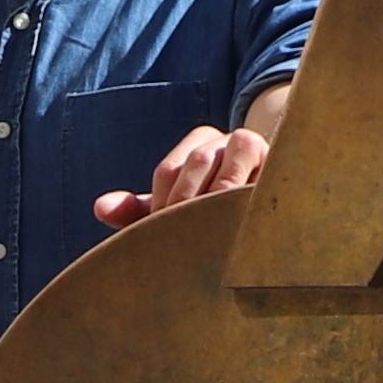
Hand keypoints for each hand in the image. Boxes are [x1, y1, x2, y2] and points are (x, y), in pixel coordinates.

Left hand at [94, 121, 269, 229]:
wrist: (273, 205)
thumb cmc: (212, 210)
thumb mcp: (176, 209)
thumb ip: (137, 210)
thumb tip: (100, 209)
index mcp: (200, 143)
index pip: (170, 170)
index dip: (162, 204)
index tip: (161, 236)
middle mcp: (230, 141)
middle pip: (198, 164)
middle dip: (186, 205)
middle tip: (183, 241)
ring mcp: (262, 153)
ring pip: (230, 176)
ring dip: (216, 207)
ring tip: (208, 238)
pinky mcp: (282, 174)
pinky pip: (261, 187)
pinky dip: (246, 209)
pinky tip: (237, 235)